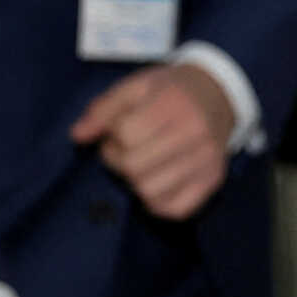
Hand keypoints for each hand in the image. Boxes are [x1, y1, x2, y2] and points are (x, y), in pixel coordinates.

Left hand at [70, 63, 235, 221]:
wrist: (218, 96)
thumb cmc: (170, 91)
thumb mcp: (135, 87)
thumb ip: (103, 109)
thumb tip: (77, 136)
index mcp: (172, 104)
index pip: (126, 135)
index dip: (111, 138)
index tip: (116, 134)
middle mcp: (193, 134)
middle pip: (134, 167)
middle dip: (118, 162)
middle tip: (124, 152)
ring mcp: (206, 162)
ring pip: (151, 192)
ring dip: (135, 183)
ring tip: (140, 167)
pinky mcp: (212, 182)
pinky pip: (175, 210)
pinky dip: (156, 202)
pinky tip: (155, 184)